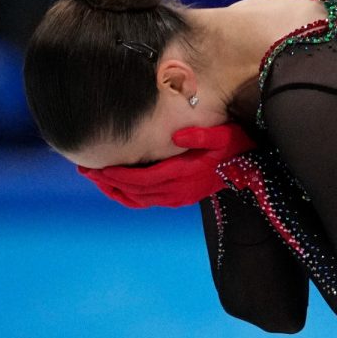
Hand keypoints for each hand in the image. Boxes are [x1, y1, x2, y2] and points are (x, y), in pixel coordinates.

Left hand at [78, 123, 256, 207]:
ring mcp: (179, 198)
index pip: (142, 177)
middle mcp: (179, 190)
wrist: (250, 167)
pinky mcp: (180, 199)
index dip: (117, 174)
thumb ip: (201, 136)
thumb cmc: (235, 146)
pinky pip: (148, 202)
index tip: (96, 166)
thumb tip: (176, 137)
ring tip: (96, 179)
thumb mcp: (223, 135)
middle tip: (86, 170)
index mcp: (185, 174)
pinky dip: (129, 197)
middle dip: (108, 181)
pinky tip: (118, 188)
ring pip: (138, 199)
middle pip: (134, 190)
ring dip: (115, 190)